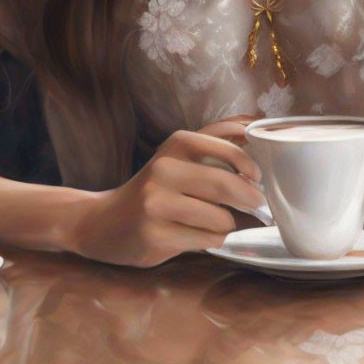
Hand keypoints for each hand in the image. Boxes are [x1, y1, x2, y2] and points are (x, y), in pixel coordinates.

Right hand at [71, 117, 266, 267]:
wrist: (104, 221)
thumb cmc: (154, 187)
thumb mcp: (178, 155)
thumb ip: (214, 139)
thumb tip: (256, 122)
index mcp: (175, 143)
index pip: (225, 145)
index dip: (249, 163)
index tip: (258, 176)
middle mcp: (165, 168)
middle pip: (226, 185)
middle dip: (251, 199)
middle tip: (259, 206)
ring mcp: (157, 202)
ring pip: (220, 218)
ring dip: (228, 225)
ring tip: (217, 223)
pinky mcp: (155, 235)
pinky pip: (206, 241)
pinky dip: (212, 241)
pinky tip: (200, 236)